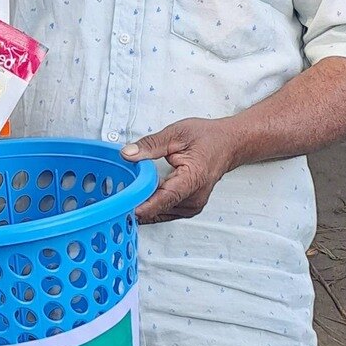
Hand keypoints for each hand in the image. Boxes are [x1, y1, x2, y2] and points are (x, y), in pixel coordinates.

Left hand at [123, 117, 240, 222]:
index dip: (143, 205)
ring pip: (160, 212)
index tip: (124, 208)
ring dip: (144, 205)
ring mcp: (193, 206)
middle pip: (159, 208)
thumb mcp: (177, 133)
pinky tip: (141, 196)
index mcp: (193, 179)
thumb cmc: (208, 138)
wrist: (229, 144)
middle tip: (115, 196)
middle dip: (137, 203)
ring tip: (127, 193)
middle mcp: (194, 197)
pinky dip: (152, 205)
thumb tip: (128, 154)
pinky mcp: (189, 208)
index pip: (165, 198)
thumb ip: (151, 145)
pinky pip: (165, 211)